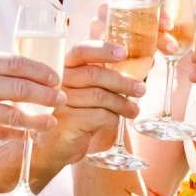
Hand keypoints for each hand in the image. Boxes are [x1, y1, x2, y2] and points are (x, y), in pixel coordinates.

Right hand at [0, 52, 62, 149]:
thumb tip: (32, 70)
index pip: (16, 63)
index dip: (41, 71)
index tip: (57, 77)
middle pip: (20, 88)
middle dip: (47, 95)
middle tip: (62, 98)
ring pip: (15, 115)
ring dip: (38, 120)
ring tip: (52, 121)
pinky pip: (3, 133)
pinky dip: (19, 134)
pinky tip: (31, 134)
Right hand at [40, 42, 146, 165]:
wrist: (54, 145)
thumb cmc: (74, 114)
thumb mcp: (86, 92)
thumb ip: (102, 78)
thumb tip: (138, 70)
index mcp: (64, 68)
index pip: (81, 51)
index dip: (103, 50)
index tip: (123, 53)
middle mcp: (59, 82)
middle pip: (94, 74)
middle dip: (122, 81)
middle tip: (141, 89)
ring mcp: (60, 101)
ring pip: (100, 96)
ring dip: (123, 103)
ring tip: (134, 110)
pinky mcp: (67, 121)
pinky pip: (99, 115)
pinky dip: (113, 118)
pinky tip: (117, 121)